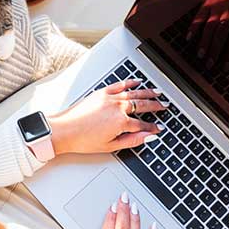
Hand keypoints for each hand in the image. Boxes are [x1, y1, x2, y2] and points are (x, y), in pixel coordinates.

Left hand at [47, 80, 165, 155]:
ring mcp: (109, 98)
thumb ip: (132, 140)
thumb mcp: (110, 146)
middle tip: (164, 106)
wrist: (63, 130)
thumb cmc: (82, 140)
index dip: (152, 127)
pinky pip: (119, 85)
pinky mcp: (100, 92)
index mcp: (121, 122)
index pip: (143, 125)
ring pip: (133, 93)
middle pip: (142, 105)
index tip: (159, 128)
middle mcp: (117, 107)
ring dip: (147, 92)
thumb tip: (148, 137)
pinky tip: (137, 82)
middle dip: (155, 106)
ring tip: (157, 92)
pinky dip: (129, 83)